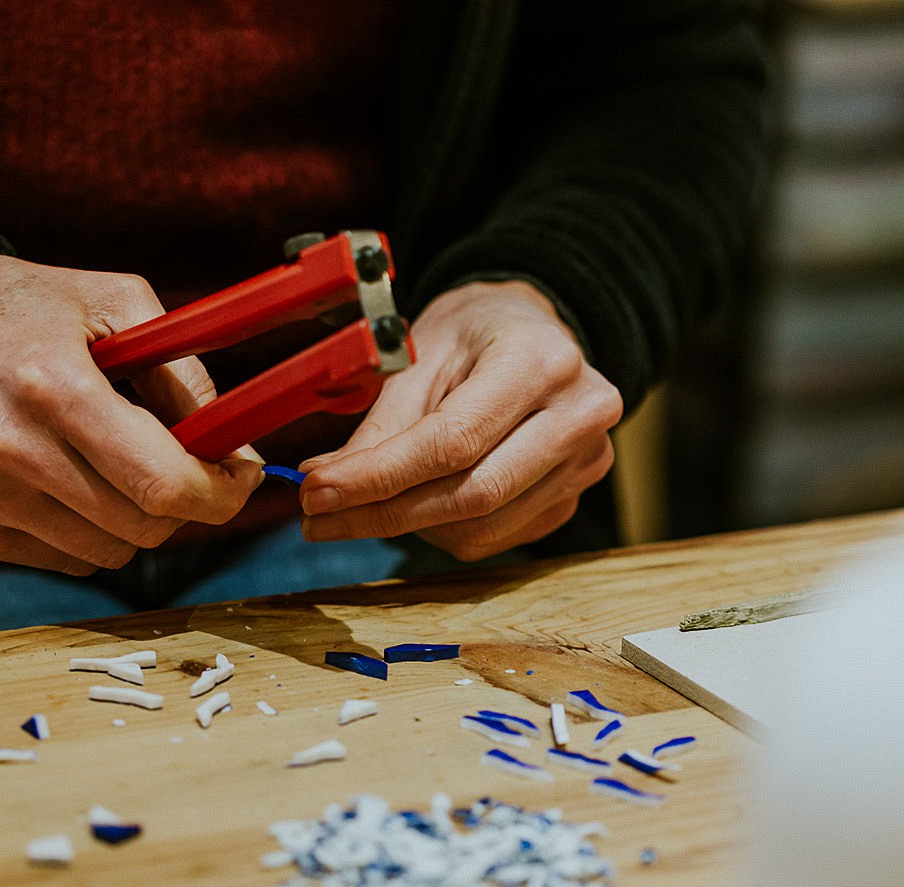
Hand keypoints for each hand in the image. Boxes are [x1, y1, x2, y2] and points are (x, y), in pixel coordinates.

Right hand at [0, 255, 261, 574]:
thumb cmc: (20, 309)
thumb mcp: (112, 302)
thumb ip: (184, 370)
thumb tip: (234, 443)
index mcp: (55, 390)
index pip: (163, 484)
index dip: (221, 493)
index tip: (241, 476)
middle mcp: (11, 453)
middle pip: (144, 527)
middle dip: (185, 502)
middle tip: (185, 463)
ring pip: (111, 552)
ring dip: (135, 518)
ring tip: (116, 462)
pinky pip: (66, 560)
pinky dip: (88, 530)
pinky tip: (69, 478)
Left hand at [298, 280, 621, 560]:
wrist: (530, 331)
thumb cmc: (473, 334)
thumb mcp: (420, 355)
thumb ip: (380, 424)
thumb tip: (325, 484)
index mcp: (542, 361)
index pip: (453, 441)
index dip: (378, 476)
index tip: (316, 493)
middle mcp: (580, 415)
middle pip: (472, 494)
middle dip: (383, 513)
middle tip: (319, 518)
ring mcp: (586, 463)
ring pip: (481, 527)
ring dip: (407, 528)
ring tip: (361, 505)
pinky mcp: (573, 498)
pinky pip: (496, 537)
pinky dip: (440, 531)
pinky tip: (412, 504)